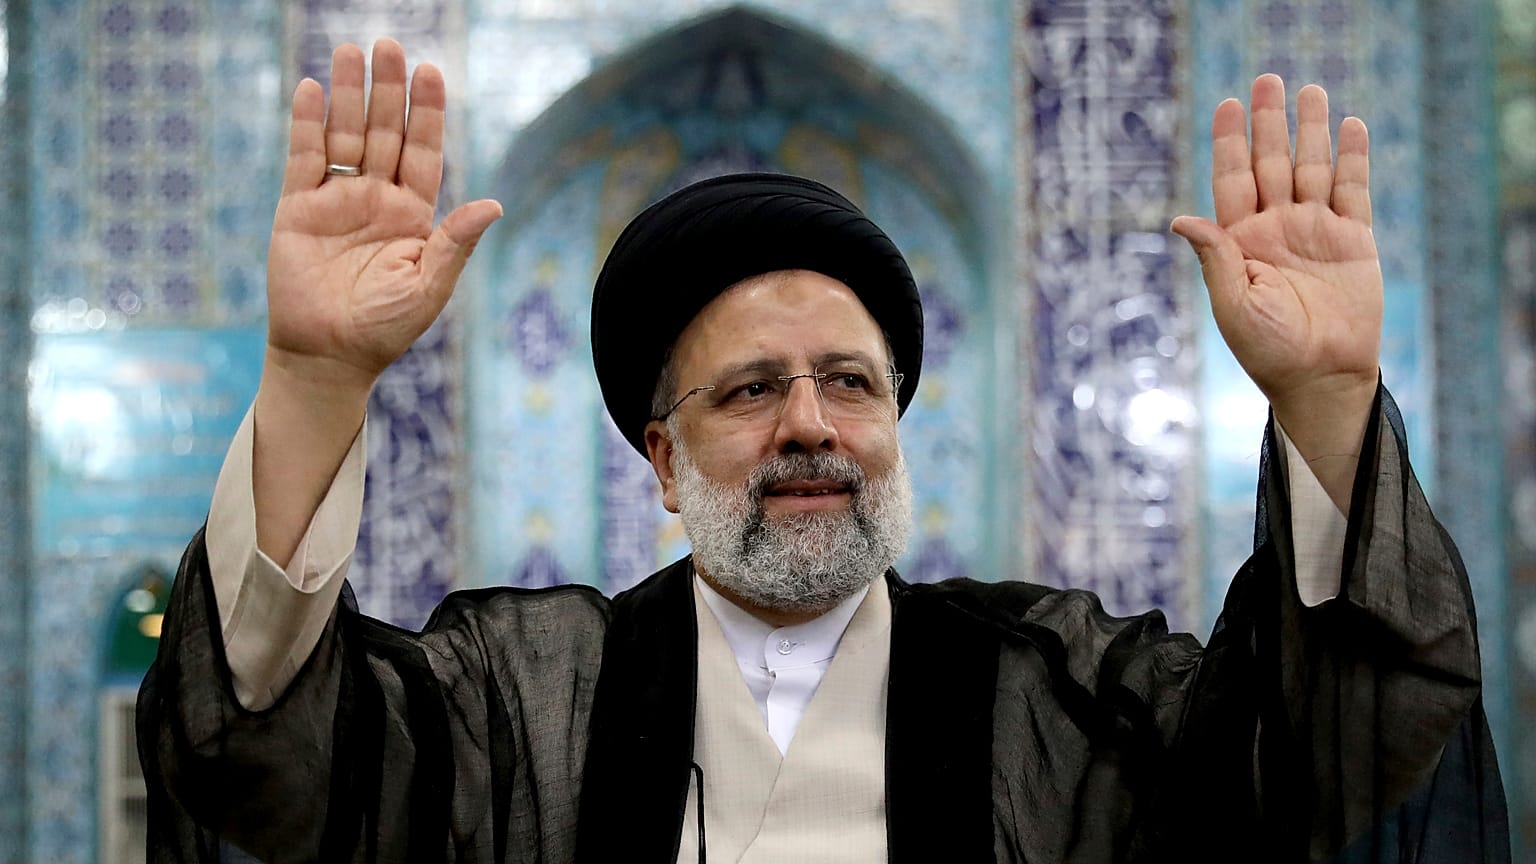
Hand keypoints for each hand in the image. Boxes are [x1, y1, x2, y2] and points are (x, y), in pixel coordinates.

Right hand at [265, 39, 502, 391]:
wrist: (328, 356)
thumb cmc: (385, 328)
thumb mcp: (429, 286)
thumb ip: (455, 242)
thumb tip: (494, 204)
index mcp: (413, 215)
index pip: (422, 151)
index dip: (426, 113)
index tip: (431, 73)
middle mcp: (376, 199)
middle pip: (384, 132)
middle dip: (388, 90)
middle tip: (389, 46)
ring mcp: (336, 201)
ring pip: (345, 136)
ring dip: (349, 95)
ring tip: (351, 50)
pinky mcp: (298, 210)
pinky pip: (304, 159)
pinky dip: (308, 124)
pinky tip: (314, 89)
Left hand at [1172, 75, 1380, 428]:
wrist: (1321, 378)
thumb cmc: (1269, 350)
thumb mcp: (1233, 305)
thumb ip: (1214, 258)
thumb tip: (1180, 218)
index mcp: (1240, 242)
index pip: (1232, 180)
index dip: (1229, 142)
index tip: (1227, 104)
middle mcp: (1276, 229)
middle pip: (1271, 163)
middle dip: (1268, 123)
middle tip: (1267, 80)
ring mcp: (1315, 231)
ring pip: (1312, 168)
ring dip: (1311, 130)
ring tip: (1309, 91)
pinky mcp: (1354, 241)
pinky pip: (1353, 191)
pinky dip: (1352, 159)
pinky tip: (1350, 127)